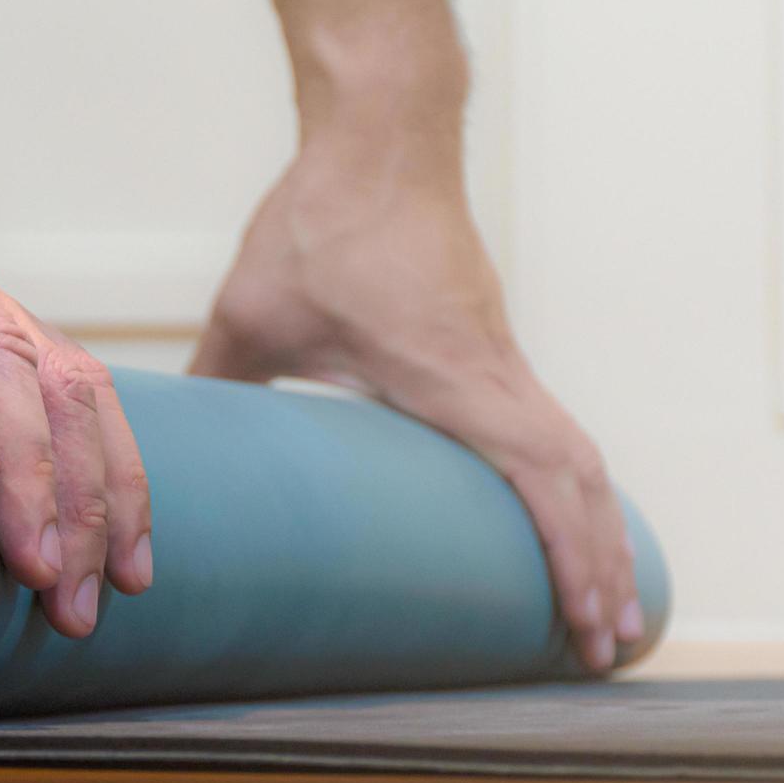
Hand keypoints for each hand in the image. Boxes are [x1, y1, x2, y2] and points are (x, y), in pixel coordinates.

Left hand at [191, 155, 642, 671]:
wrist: (381, 133)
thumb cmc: (322, 220)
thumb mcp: (252, 314)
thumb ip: (217, 386)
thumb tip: (173, 450)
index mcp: (452, 378)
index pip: (540, 477)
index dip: (570, 556)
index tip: (583, 623)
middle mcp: (495, 372)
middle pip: (582, 481)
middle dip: (603, 566)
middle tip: (610, 649)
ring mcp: (501, 355)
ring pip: (578, 454)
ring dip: (599, 529)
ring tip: (607, 606)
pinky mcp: (491, 342)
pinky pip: (552, 425)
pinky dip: (571, 484)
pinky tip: (556, 518)